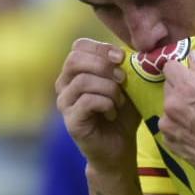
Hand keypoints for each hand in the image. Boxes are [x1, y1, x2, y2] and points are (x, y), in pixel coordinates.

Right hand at [55, 38, 139, 169]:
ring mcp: (64, 103)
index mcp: (75, 72)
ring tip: (119, 102)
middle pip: (75, 60)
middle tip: (122, 79)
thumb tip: (129, 51)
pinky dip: (106, 104)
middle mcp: (64, 85)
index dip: (101, 48)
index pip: (78, 46)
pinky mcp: (71, 121)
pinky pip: (87, 101)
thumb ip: (124, 67)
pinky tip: (112, 112)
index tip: (121, 58)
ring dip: (109, 89)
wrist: (120, 147)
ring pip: (83, 81)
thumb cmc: (122, 114)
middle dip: (104, 66)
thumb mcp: (126, 85)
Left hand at [160, 50, 194, 189]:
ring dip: (179, 110)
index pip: (169, 66)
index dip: (180, 69)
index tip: (189, 75)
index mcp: (186, 87)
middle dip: (181, 89)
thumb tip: (194, 58)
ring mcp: (169, 127)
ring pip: (168, 109)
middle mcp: (171, 105)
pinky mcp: (171, 144)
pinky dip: (180, 128)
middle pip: (168, 87)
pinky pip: (171, 128)